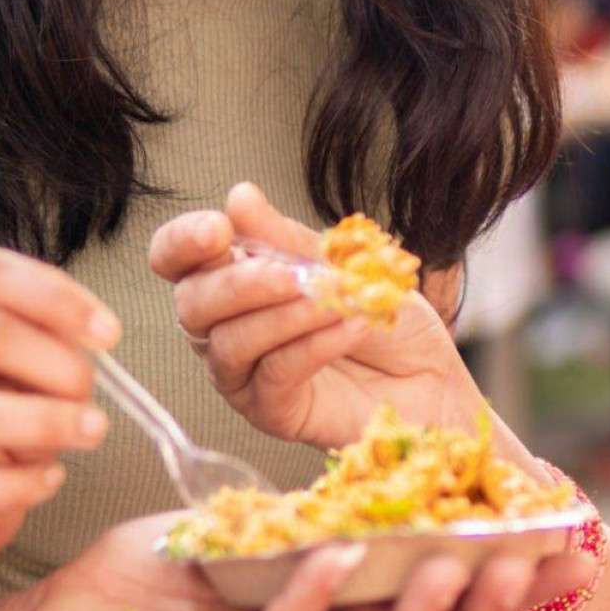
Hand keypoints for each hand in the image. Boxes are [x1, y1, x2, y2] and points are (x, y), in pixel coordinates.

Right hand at [0, 245, 117, 575]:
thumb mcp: (22, 356)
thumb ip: (50, 334)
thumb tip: (96, 336)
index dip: (53, 297)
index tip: (108, 334)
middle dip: (56, 363)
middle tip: (90, 391)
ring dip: (42, 422)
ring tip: (91, 431)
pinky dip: (19, 483)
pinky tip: (52, 478)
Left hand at [0, 516, 595, 610]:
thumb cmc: (155, 579)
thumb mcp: (256, 530)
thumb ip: (322, 514)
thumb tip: (397, 470)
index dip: (508, 589)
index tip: (571, 542)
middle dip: (494, 609)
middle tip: (543, 557)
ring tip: (459, 561)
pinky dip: (312, 607)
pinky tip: (338, 558)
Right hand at [150, 184, 485, 451]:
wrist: (433, 377)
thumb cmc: (386, 319)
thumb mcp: (347, 264)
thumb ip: (288, 239)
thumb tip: (239, 197)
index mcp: (234, 281)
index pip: (176, 260)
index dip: (183, 242)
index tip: (218, 230)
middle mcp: (225, 329)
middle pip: (191, 305)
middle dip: (240, 284)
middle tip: (294, 274)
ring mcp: (245, 375)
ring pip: (229, 343)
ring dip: (284, 316)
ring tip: (334, 301)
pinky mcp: (272, 412)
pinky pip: (275, 375)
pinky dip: (312, 346)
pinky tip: (350, 328)